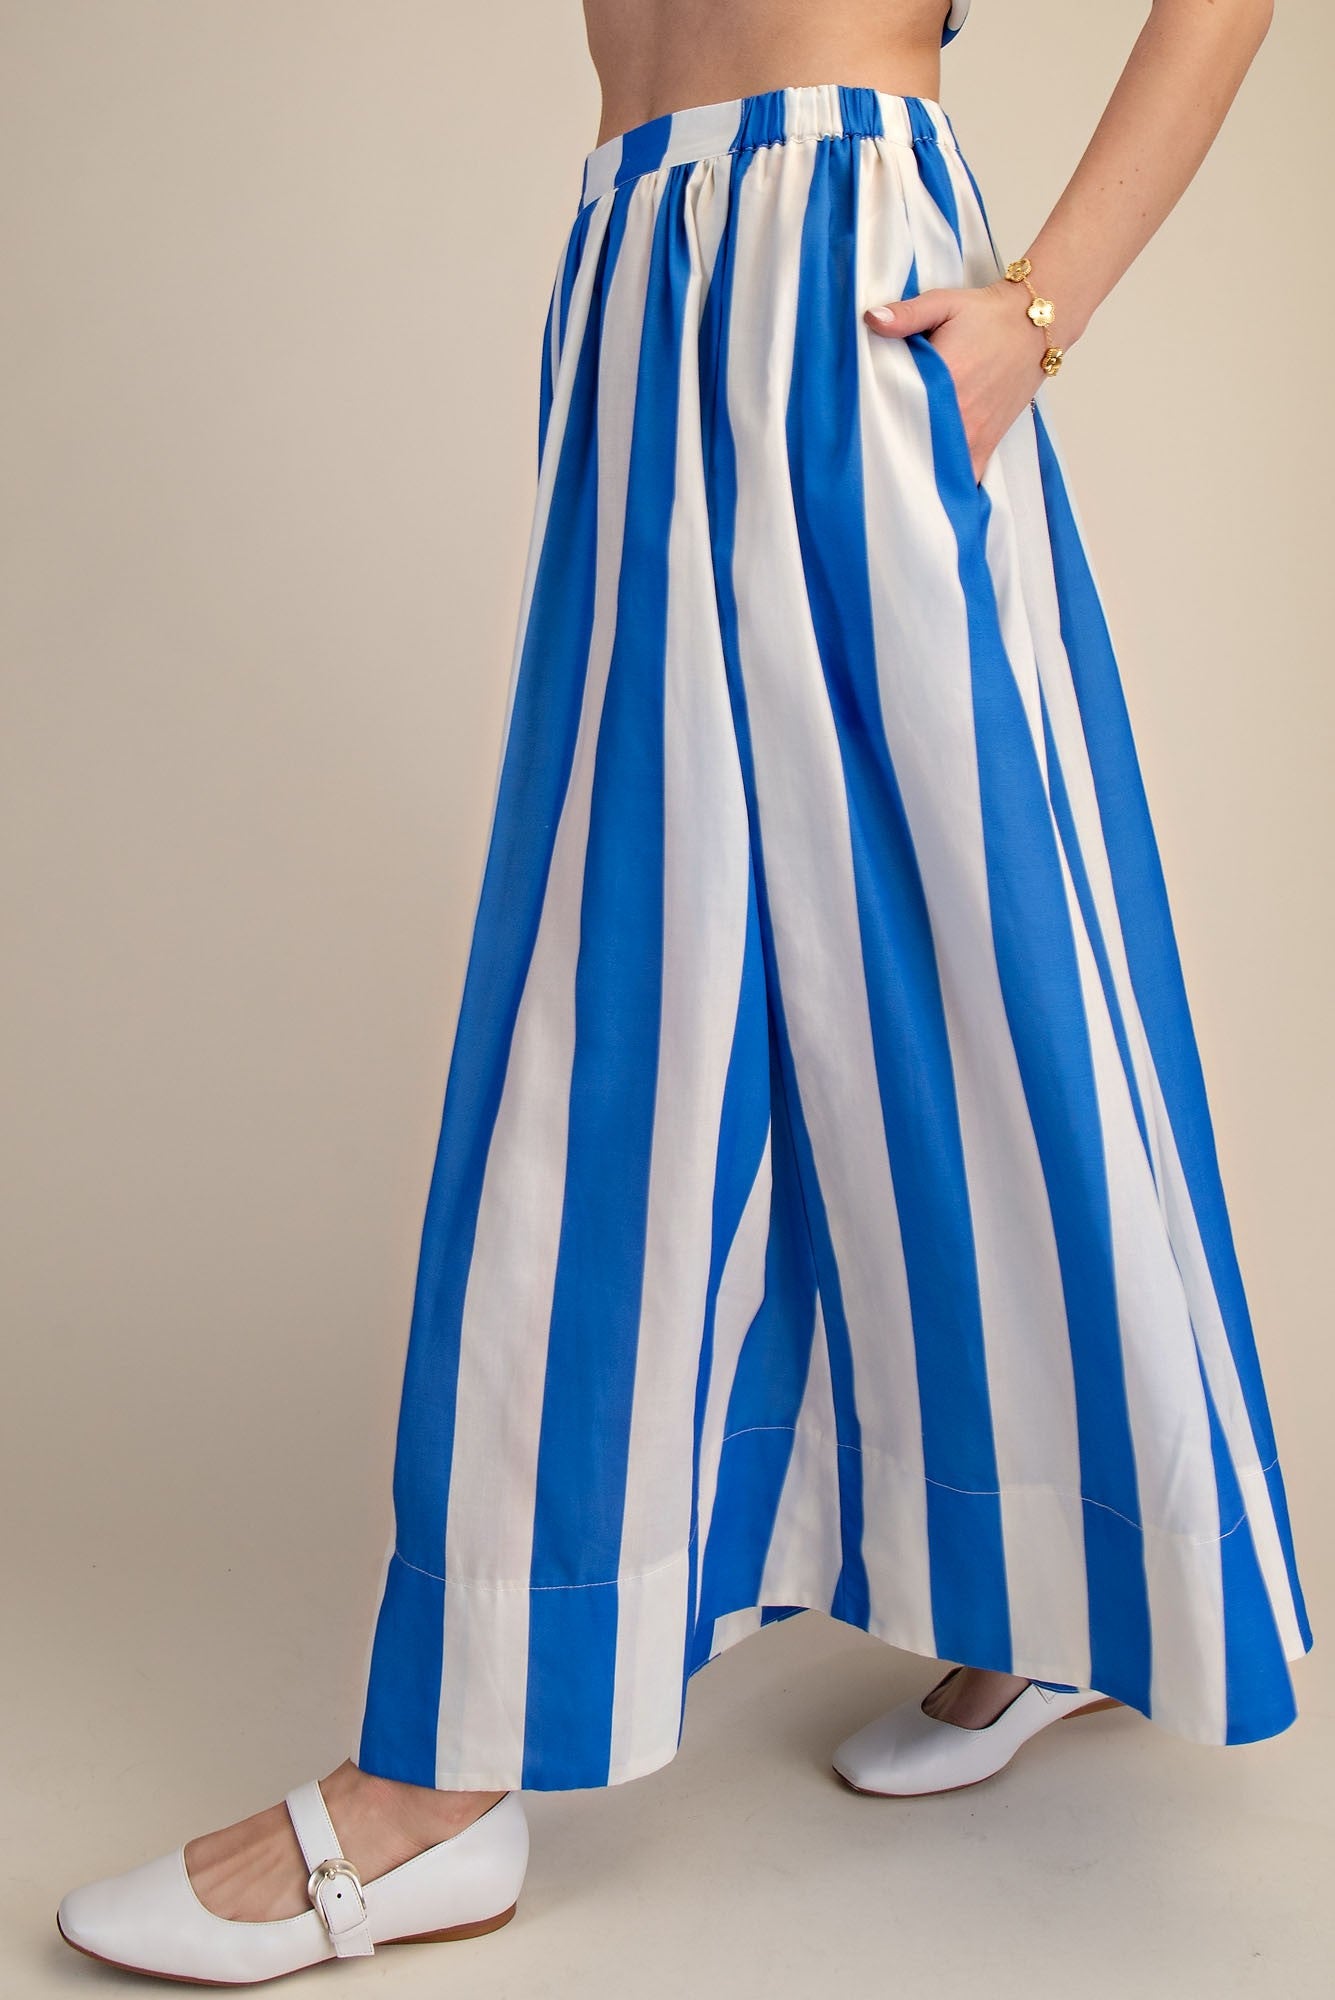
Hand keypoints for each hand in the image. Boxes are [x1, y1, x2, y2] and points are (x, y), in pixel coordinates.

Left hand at [864, 278, 1050, 484]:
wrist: (1034, 325)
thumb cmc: (987, 315)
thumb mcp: (944, 304)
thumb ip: (907, 315)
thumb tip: (872, 319)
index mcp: (945, 379)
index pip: (897, 411)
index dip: (874, 420)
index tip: (858, 422)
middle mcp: (961, 414)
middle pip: (913, 446)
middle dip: (890, 449)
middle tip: (869, 449)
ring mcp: (976, 433)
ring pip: (937, 468)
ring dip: (917, 469)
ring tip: (894, 468)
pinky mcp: (988, 443)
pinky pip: (967, 478)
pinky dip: (949, 484)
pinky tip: (929, 486)